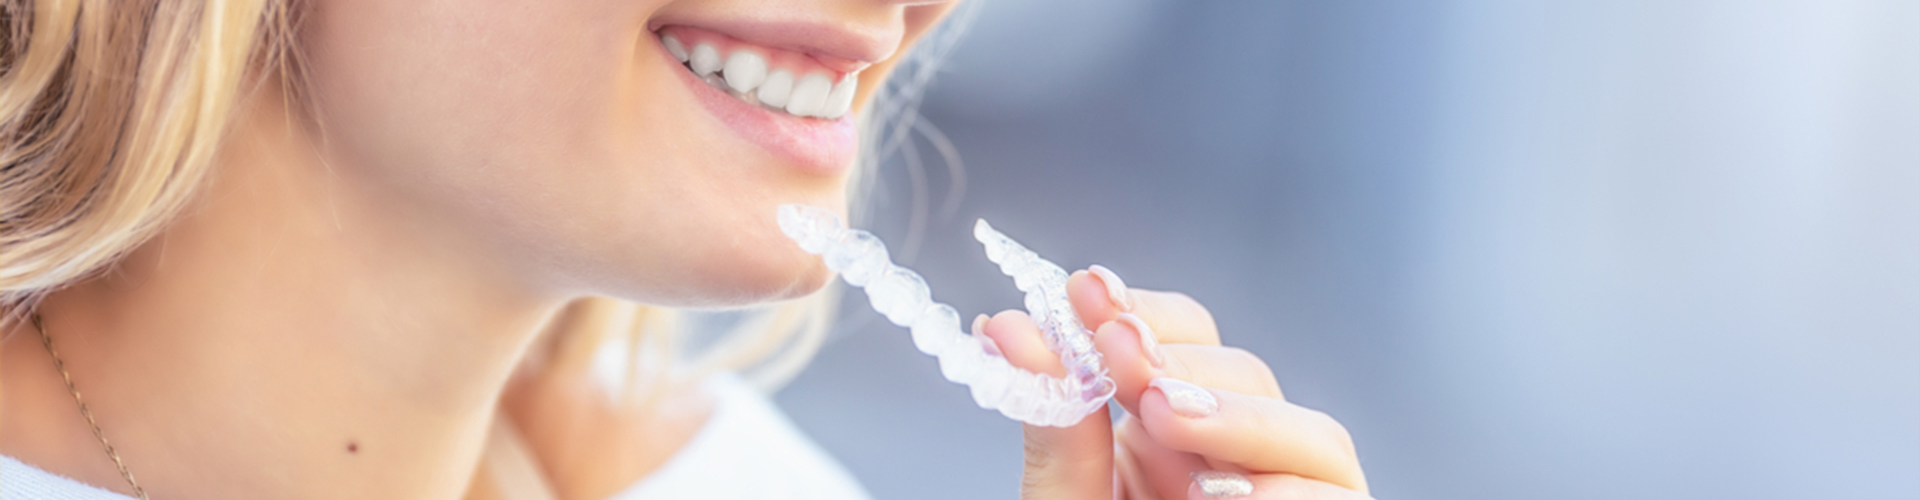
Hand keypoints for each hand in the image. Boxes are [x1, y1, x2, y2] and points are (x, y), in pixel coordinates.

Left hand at [977, 267, 1369, 498]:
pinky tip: (1215, 499)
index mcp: (1164, 448)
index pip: (1183, 344)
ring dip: (1243, 419)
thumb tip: (1012, 327)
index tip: (1083, 291)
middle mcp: (1232, 473)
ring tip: (1161, 419)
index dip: (1142, 310)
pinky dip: (1288, 498)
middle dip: (1187, 360)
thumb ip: (1052, 431)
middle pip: (1254, 380)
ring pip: (1319, 442)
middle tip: (1120, 360)